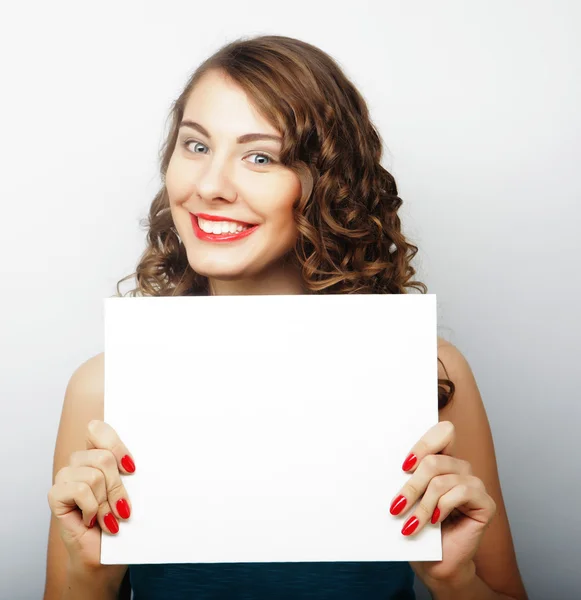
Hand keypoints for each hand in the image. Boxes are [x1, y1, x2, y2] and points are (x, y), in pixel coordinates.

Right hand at [47, 420, 134, 574]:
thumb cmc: (120, 521)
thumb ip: (129, 471)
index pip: (97, 429)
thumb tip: (138, 462)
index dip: (115, 445)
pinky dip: (92, 508)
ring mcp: (65, 477)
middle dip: (118, 486)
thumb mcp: (131, 491)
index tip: (131, 468)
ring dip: (105, 502)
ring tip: (107, 517)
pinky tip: (91, 521)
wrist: (104, 557)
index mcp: (97, 453)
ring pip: (94, 475)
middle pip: (103, 457)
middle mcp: (79, 461)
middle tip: (122, 508)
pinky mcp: (55, 495)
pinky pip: (80, 490)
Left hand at [389, 421, 496, 586]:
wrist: (434, 563)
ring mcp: (474, 484)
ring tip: (411, 523)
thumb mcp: (408, 498)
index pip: (443, 432)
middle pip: (434, 460)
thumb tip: (386, 466)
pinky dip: (442, 507)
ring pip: (443, 480)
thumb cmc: (419, 529)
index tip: (404, 466)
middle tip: (396, 505)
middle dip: (412, 484)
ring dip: (423, 504)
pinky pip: (461, 492)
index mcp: (442, 460)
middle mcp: (460, 468)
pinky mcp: (485, 503)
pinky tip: (434, 521)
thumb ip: (406, 478)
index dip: (424, 444)